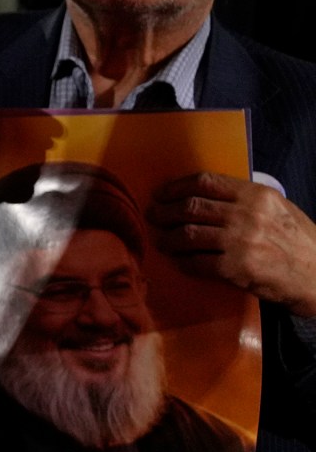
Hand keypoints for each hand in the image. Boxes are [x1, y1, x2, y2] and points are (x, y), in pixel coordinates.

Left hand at [149, 174, 315, 315]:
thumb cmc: (298, 242)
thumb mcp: (277, 209)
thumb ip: (244, 199)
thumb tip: (201, 195)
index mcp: (256, 195)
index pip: (204, 182)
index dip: (175, 187)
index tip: (161, 194)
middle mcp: (247, 215)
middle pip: (190, 207)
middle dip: (164, 212)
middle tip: (154, 217)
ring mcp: (240, 242)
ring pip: (187, 234)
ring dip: (168, 238)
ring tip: (162, 241)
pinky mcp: (235, 268)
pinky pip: (196, 262)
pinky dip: (182, 261)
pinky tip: (179, 261)